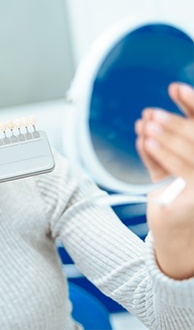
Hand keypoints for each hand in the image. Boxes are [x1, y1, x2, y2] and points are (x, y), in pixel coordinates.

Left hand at [135, 82, 193, 279]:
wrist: (179, 244)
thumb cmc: (177, 202)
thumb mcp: (174, 170)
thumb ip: (172, 145)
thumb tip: (150, 117)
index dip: (192, 104)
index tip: (175, 88)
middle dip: (172, 124)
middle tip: (151, 114)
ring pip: (187, 153)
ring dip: (163, 136)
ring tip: (143, 125)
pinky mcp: (191, 202)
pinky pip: (173, 171)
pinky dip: (156, 154)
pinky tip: (143, 140)